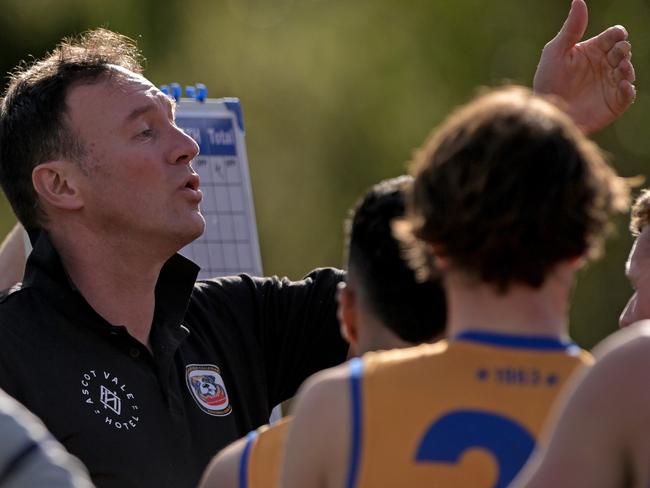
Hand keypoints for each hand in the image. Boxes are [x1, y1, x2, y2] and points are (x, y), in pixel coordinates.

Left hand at [533, 0, 635, 133]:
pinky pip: (627, 95)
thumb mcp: (556, 52)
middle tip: (616, 54)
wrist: (546, 113)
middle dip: (622, 50)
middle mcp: (604, 66)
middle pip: (623, 51)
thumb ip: (571, 28)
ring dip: (627, 68)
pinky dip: (628, 89)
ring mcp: (610, 84)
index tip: (617, 35)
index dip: (617, 34)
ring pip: (627, 71)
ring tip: (620, 68)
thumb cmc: (547, 82)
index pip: (612, 37)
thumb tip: (579, 0)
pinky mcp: (612, 103)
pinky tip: (623, 85)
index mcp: (593, 51)